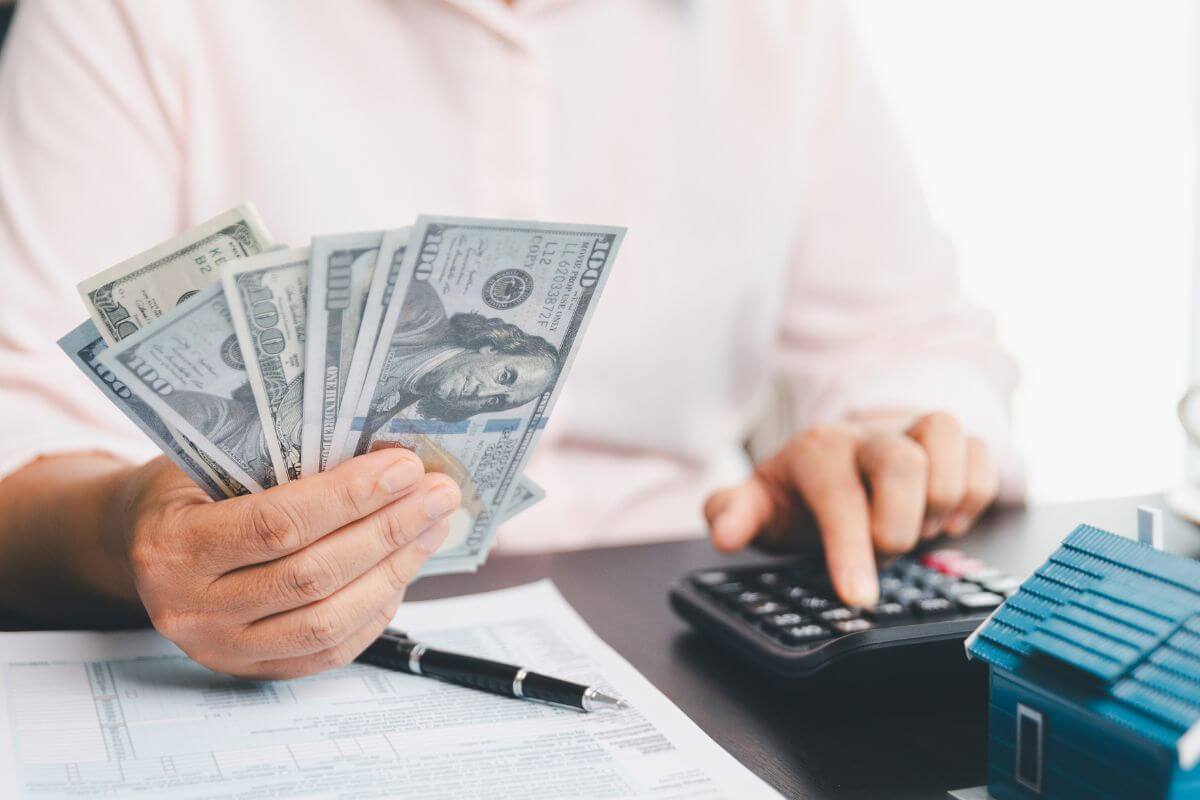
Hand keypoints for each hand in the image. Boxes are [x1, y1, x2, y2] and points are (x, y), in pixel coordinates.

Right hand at [113, 448, 460, 678]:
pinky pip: (330, 649)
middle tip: (437, 494)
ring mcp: (222, 649)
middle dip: (388, 530)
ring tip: (431, 527)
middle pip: (313, 575)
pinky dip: (376, 609)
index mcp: (174, 546)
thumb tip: (381, 456)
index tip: (404, 468)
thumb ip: (280, 461)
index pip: (278, 524)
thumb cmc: (188, 490)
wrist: (142, 545)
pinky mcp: (253, 670)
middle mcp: (192, 609)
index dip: (350, 496)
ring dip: (394, 569)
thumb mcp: (211, 460)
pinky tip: (403, 569)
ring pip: (329, 618)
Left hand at [704, 411, 998, 606]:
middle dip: (899, 524)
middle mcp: (869, 434)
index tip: (857, 596)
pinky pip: (982, 457)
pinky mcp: (954, 442)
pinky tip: (945, 521)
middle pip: (902, 461)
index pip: (839, 495)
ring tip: (917, 530)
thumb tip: (725, 532)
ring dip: (940, 501)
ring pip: (948, 438)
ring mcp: (914, 431)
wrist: (839, 457)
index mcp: (818, 451)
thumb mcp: (759, 505)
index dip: (850, 549)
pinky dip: (972, 496)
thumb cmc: (801, 491)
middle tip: (884, 553)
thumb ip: (734, 514)